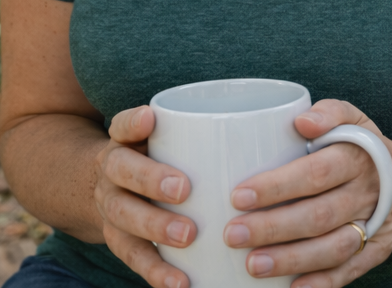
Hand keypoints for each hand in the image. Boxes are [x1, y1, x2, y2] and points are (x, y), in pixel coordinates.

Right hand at [94, 105, 195, 287]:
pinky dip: (156, 271)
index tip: (151, 119)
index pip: (123, 125)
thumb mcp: (166, 138)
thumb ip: (202, 132)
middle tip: (183, 189)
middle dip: (151, 180)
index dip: (134, 122)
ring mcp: (111, 206)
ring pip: (123, 216)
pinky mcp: (119, 240)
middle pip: (122, 171)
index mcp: (125, 140)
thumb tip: (280, 125)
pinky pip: (133, 257)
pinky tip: (180, 282)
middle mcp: (112, 171)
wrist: (112, 189)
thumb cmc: (160, 158)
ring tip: (186, 237)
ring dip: (154, 228)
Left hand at [223, 100, 391, 286]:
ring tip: (254, 265)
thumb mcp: (353, 119)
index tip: (239, 196)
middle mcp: (368, 193)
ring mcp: (374, 226)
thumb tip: (302, 121)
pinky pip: (351, 271)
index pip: (317, 172)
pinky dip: (323, 283)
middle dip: (274, 227)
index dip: (278, 186)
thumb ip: (329, 112)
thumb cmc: (362, 147)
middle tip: (233, 234)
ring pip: (334, 247)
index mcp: (358, 157)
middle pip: (320, 215)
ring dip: (293, 259)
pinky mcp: (377, 251)